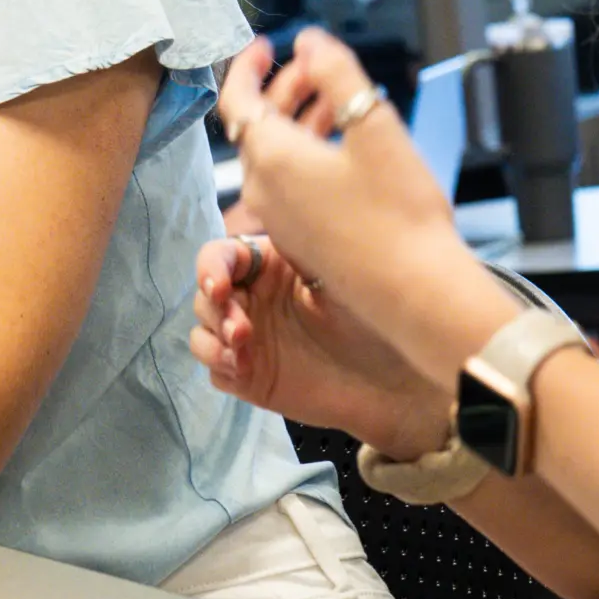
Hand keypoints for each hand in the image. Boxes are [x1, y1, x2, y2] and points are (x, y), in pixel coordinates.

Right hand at [191, 233, 451, 457]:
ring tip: (241, 351)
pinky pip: (214, 368)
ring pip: (202, 331)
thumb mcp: (337, 273)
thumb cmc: (377, 319)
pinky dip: (219, 365)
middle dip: (215, 308)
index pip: (222, 256)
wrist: (396, 381)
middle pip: (205, 293)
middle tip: (241, 329)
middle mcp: (255, 298)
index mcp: (270, 266)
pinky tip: (243, 367)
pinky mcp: (249, 376)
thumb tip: (265, 217)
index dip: (211, 268)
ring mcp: (250, 339)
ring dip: (213, 338)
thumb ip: (298, 246)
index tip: (219, 286)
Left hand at [219, 28, 514, 384]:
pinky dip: (306, 153)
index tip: (267, 45)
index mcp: (272, 157)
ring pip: (274, 153)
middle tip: (317, 66)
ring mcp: (278, 218)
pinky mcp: (298, 238)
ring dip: (299, 119)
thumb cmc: (400, 213)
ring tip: (337, 99)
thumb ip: (337, 74)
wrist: (415, 293)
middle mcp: (263, 188)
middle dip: (285, 87)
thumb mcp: (374, 126)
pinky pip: (287, 183)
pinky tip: (343, 146)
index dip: (247, 65)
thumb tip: (308, 41)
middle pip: (257, 123)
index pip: (236, 98)